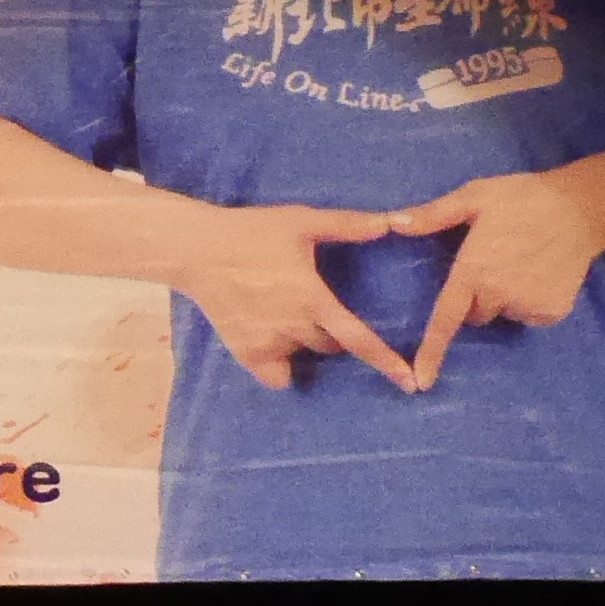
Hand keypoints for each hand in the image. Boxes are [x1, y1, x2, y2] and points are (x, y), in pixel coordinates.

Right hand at [174, 203, 418, 390]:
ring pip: (302, 354)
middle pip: (331, 346)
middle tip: (313, 307)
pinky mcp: (244, 351)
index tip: (409, 383)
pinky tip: (272, 342)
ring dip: (303, 341)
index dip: (386, 362)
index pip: (358, 338)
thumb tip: (393, 222)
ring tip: (285, 315)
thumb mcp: (300, 221)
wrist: (195, 248)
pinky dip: (280, 366)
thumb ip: (348, 225)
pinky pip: (275, 375)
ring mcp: (266, 342)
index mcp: (312, 299)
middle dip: (330, 332)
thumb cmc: (251, 232)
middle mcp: (293, 326)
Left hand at [388, 166, 604, 382]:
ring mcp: (529, 306)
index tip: (421, 381)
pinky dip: (530, 301)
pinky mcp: (553, 312)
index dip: (432, 351)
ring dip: (504, 297)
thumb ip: (432, 215)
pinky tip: (540, 273)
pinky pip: (529, 315)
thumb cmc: (522, 199)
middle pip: (474, 314)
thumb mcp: (473, 197)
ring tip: (520, 262)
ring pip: (502, 313)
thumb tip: (393, 223)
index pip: (445, 319)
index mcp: (473, 272)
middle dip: (476, 295)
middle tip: (493, 260)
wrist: (581, 210)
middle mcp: (499, 295)